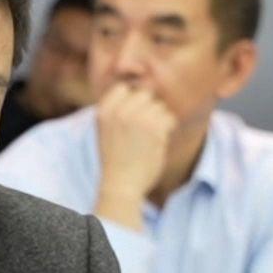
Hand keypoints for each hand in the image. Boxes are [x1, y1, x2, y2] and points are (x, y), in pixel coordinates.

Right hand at [94, 85, 176, 229]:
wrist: (121, 184)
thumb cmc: (115, 159)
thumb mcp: (106, 130)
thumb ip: (118, 110)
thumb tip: (142, 90)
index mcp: (103, 111)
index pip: (123, 88)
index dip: (131, 101)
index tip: (132, 118)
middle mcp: (119, 111)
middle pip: (144, 95)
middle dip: (147, 110)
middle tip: (142, 131)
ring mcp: (137, 117)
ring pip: (159, 106)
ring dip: (158, 121)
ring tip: (147, 139)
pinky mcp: (155, 127)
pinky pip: (169, 118)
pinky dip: (167, 130)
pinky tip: (155, 143)